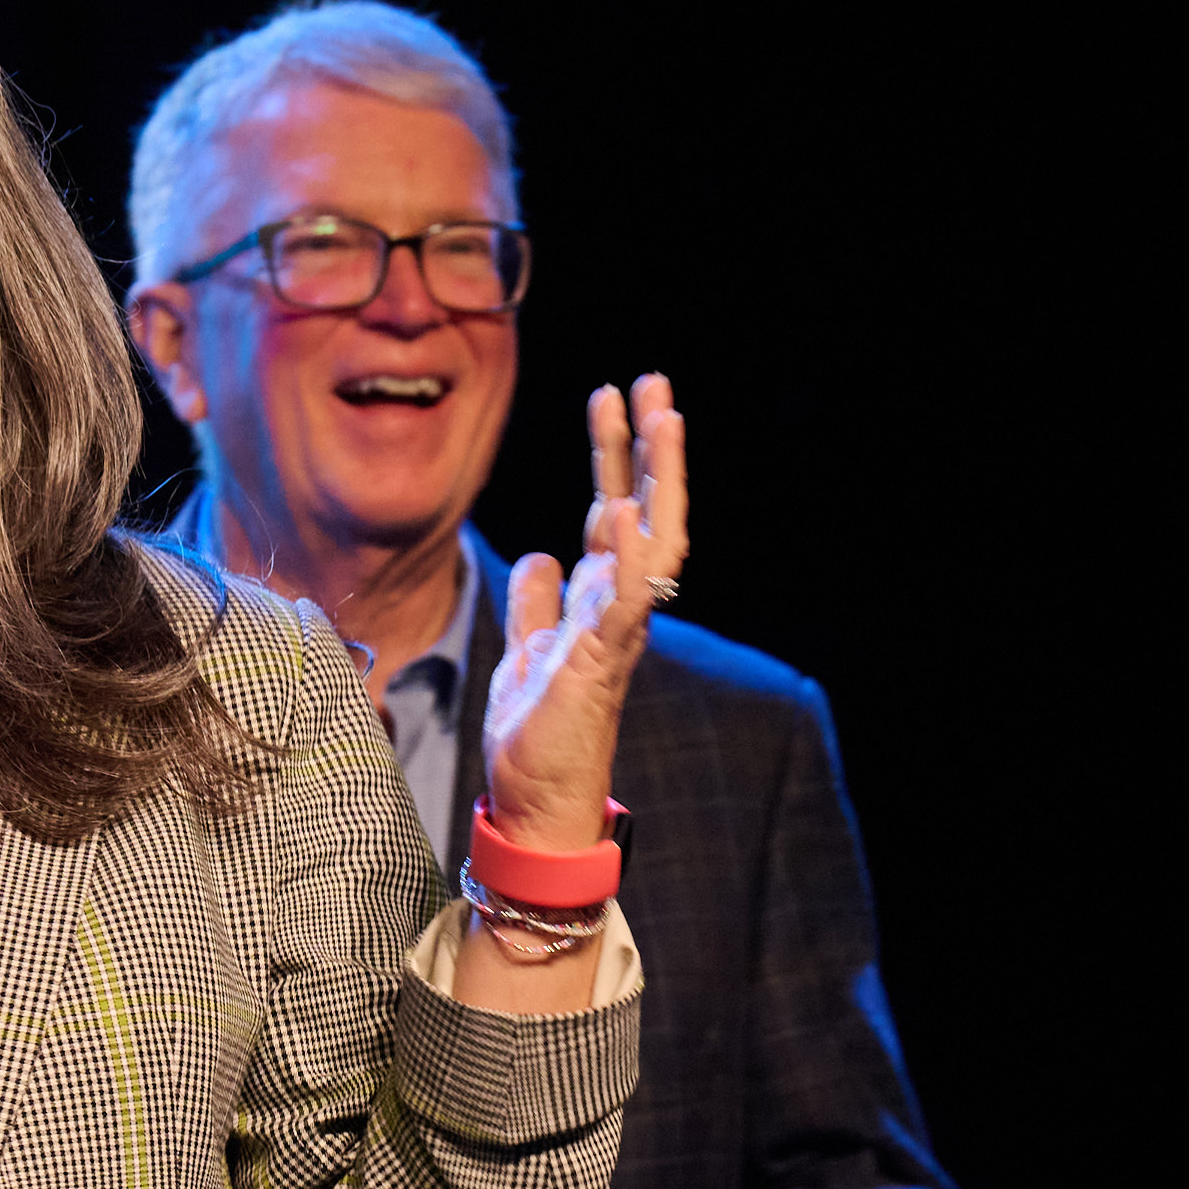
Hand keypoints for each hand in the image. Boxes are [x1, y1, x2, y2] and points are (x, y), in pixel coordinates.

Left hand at [475, 374, 692, 853]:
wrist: (536, 807)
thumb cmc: (537, 739)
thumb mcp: (527, 652)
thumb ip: (539, 603)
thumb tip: (541, 556)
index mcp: (599, 602)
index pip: (613, 511)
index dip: (614, 454)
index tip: (611, 398)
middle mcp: (618, 609)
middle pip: (646, 509)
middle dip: (650, 445)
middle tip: (653, 381)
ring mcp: (615, 633)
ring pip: (652, 541)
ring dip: (657, 478)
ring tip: (661, 417)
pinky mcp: (599, 664)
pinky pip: (622, 602)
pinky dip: (622, 554)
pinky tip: (618, 507)